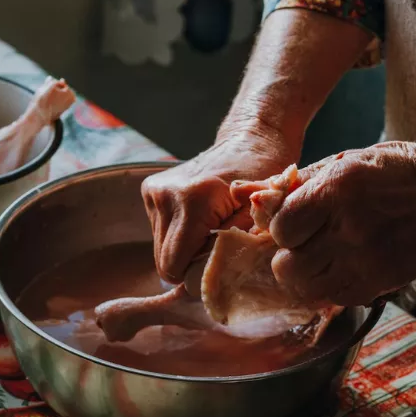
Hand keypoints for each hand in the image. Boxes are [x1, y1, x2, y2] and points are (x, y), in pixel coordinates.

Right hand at [142, 127, 296, 282]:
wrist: (251, 139)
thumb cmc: (265, 175)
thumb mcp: (263, 213)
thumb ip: (242, 243)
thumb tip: (222, 277)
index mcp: (193, 200)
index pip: (175, 266)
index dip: (197, 275)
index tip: (222, 266)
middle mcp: (165, 195)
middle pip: (164, 262)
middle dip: (191, 265)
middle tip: (220, 252)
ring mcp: (154, 192)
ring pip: (161, 250)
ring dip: (185, 250)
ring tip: (213, 232)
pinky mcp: (150, 190)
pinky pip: (161, 233)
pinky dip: (180, 236)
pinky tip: (203, 221)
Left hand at [268, 142, 415, 305]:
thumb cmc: (386, 173)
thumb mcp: (342, 162)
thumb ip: (298, 183)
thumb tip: (254, 199)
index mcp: (336, 191)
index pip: (281, 230)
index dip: (281, 229)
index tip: (293, 224)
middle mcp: (350, 228)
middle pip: (289, 268)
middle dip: (287, 258)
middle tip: (301, 247)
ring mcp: (368, 260)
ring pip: (309, 290)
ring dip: (307, 278)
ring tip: (318, 261)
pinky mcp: (383, 282)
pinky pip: (338, 299)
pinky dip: (332, 288)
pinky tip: (342, 268)